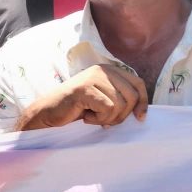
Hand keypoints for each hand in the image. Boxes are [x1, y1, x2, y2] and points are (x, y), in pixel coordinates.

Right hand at [17, 64, 148, 130]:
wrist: (48, 112)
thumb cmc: (76, 108)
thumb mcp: (103, 99)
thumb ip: (120, 98)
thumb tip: (141, 113)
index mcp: (109, 70)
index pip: (138, 84)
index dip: (143, 102)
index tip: (139, 118)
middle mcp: (103, 70)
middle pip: (132, 96)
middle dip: (122, 115)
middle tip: (106, 121)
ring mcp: (93, 78)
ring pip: (120, 104)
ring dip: (108, 118)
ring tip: (93, 117)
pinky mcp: (85, 89)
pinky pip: (107, 108)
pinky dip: (99, 119)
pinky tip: (86, 117)